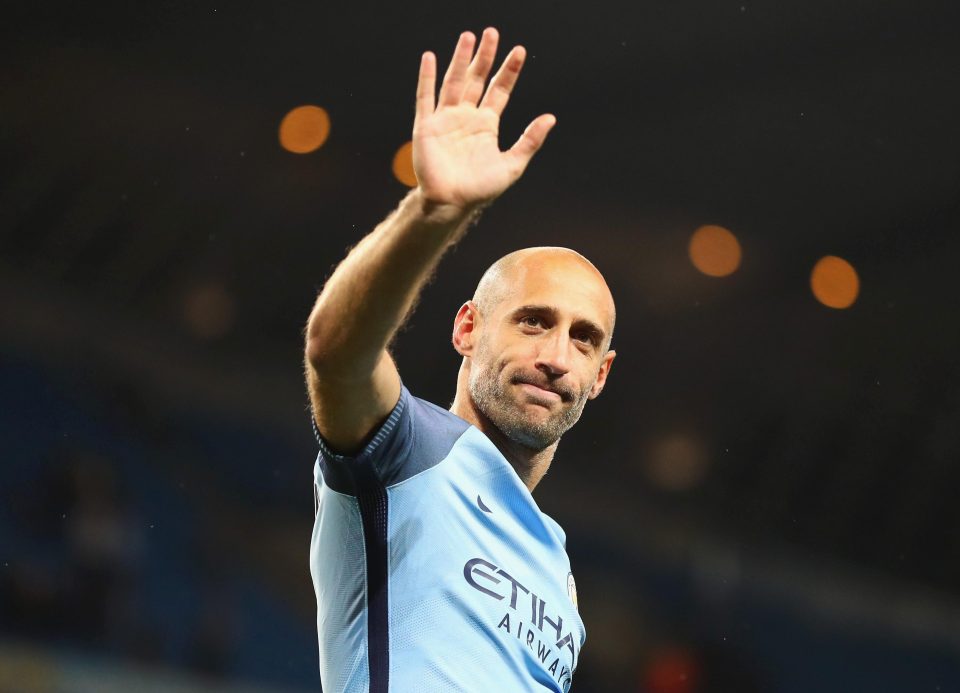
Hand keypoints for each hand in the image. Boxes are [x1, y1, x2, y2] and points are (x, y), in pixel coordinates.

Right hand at [412, 28, 555, 210]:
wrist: (451, 203)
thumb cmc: (480, 188)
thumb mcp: (512, 164)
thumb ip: (530, 140)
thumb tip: (551, 118)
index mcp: (486, 125)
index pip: (499, 90)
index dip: (509, 71)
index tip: (519, 51)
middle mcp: (466, 117)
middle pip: (477, 80)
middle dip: (485, 57)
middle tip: (492, 33)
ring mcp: (445, 119)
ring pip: (454, 82)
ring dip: (461, 60)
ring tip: (469, 37)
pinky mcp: (426, 126)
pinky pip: (425, 97)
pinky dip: (427, 77)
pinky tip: (430, 57)